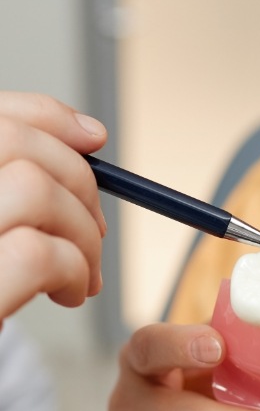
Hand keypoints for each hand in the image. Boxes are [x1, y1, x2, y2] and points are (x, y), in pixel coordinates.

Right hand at [0, 92, 106, 320]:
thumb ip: (18, 179)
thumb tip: (90, 133)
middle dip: (78, 182)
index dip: (47, 117)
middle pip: (13, 144)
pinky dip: (75, 270)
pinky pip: (40, 254)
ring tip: (83, 274)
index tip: (93, 141)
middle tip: (95, 231)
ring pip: (34, 190)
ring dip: (82, 234)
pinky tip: (70, 294)